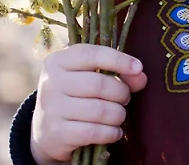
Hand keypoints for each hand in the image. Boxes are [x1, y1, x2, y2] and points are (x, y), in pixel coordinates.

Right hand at [30, 44, 148, 164]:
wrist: (47, 131)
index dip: (119, 60)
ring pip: (99, 110)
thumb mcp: (89, 78)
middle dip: (121, 93)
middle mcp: (51, 82)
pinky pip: (94, 132)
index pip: (92, 55)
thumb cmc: (75, 96)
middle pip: (99, 84)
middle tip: (125, 98)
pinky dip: (111, 133)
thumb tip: (141, 77)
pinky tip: (114, 132)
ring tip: (118, 116)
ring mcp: (51, 108)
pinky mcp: (56, 132)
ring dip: (118, 115)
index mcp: (58, 61)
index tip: (138, 68)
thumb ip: (117, 73)